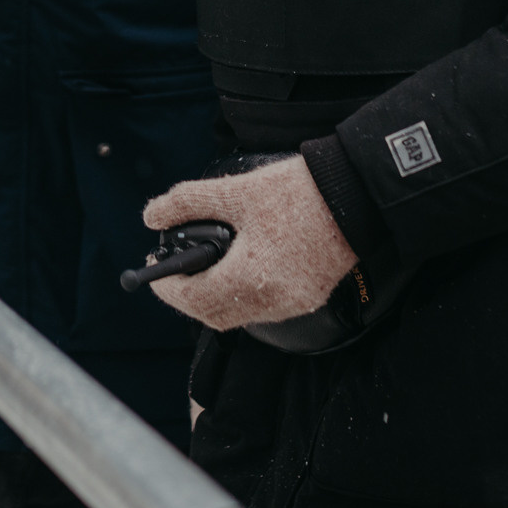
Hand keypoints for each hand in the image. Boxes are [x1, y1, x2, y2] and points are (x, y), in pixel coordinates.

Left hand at [141, 155, 356, 330]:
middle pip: (215, 315)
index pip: (194, 299)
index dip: (168, 288)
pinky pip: (263, 308)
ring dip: (214, 297)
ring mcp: (293, 303)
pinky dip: (241, 294)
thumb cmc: (297, 192)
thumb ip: (187, 203)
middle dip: (188, 296)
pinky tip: (238, 268)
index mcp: (250, 277)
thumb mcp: (234, 192)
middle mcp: (272, 301)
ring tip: (202, 266)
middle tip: (173, 272)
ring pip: (239, 314)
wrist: (355, 194)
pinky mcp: (308, 298)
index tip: (155, 270)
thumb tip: (152, 216)